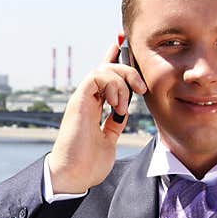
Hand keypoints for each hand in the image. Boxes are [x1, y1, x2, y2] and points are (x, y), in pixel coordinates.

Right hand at [48, 40, 146, 193]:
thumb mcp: (109, 138)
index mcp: (94, 106)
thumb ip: (115, 122)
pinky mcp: (78, 101)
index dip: (114, 57)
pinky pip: (95, 77)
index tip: (123, 41)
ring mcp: (82, 99)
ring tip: (125, 104)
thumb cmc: (88, 163)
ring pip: (103, 69)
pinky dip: (111, 85)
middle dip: (128, 70)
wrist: (74, 176)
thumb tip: (125, 109)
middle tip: (141, 88)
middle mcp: (87, 99)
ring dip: (121, 81)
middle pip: (107, 67)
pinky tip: (116, 103)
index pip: (105, 75)